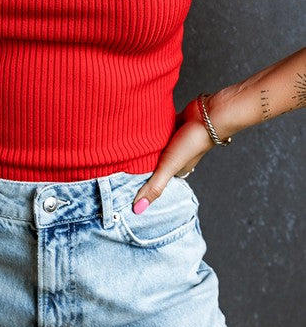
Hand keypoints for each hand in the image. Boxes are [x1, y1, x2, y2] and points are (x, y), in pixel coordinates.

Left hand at [131, 97, 216, 213]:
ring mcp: (175, 140)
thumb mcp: (169, 167)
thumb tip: (138, 210)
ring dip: (145, 144)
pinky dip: (150, 129)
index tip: (123, 182)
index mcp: (176, 169)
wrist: (208, 115)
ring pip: (155, 144)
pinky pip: (158, 128)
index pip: (155, 178)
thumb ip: (154, 187)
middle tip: (118, 162)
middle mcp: (175, 155)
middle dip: (140, 161)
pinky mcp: (173, 124)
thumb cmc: (192, 142)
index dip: (141, 179)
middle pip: (153, 161)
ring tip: (124, 144)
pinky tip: (137, 127)